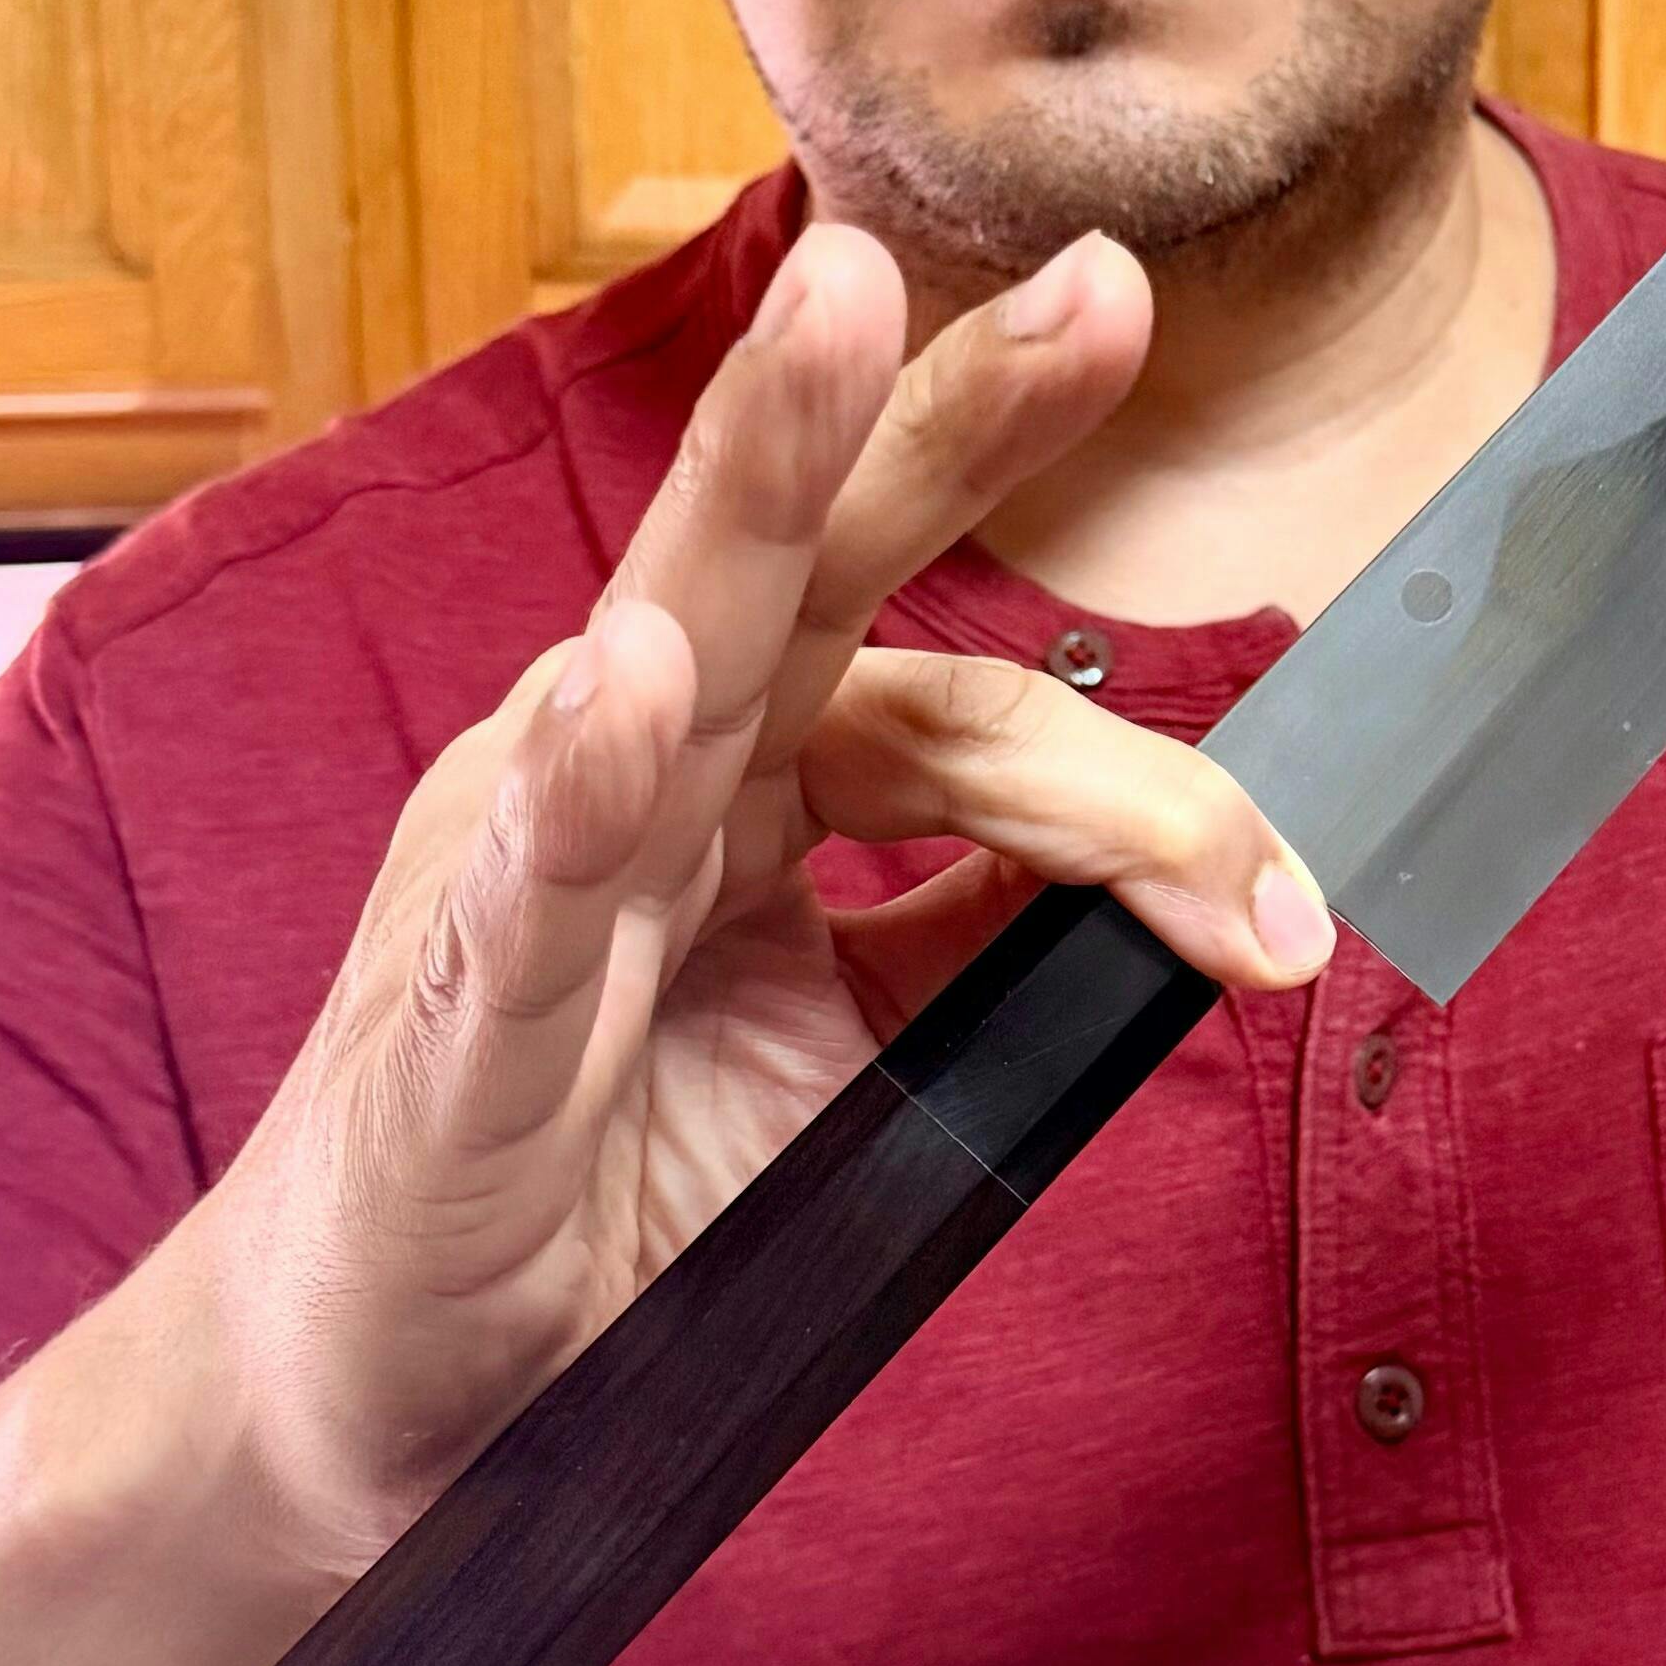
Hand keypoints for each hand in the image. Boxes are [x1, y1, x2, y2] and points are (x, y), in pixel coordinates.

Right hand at [177, 222, 1332, 1597]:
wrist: (378, 1384)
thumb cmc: (592, 1183)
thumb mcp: (844, 1054)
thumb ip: (976, 938)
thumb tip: (1172, 887)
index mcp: (741, 770)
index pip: (965, 712)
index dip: (1142, 801)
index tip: (1286, 913)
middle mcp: (640, 764)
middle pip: (817, 561)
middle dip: (950, 408)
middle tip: (1105, 281)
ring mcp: (531, 859)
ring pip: (673, 638)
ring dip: (759, 471)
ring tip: (840, 313)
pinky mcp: (454, 1002)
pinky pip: (529, 877)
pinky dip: (582, 773)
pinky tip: (633, 675)